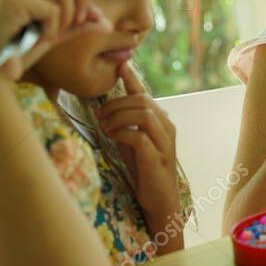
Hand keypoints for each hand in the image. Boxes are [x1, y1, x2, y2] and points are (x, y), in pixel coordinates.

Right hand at [0, 0, 111, 81]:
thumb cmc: (19, 50)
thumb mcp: (56, 32)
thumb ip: (80, 24)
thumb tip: (108, 23)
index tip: (80, 17)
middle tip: (71, 25)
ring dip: (65, 19)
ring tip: (48, 34)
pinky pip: (52, 9)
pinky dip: (52, 29)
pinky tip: (37, 39)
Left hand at [96, 62, 179, 215]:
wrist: (159, 199)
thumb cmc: (144, 170)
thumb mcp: (132, 142)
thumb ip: (125, 125)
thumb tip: (105, 109)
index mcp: (161, 121)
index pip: (145, 94)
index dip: (132, 78)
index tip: (120, 65)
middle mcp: (166, 127)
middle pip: (143, 101)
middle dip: (117, 103)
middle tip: (99, 114)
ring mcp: (164, 142)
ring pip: (144, 114)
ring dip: (119, 116)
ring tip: (105, 125)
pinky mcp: (157, 157)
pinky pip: (139, 136)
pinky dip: (122, 133)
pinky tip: (112, 136)